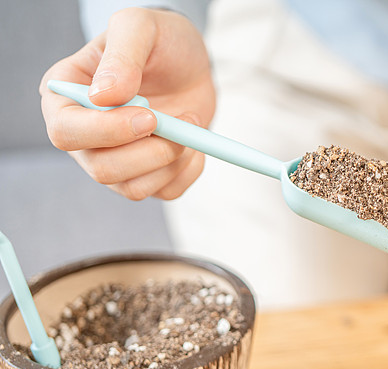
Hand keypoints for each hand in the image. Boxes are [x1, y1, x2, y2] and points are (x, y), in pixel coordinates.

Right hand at [39, 7, 215, 199]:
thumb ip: (121, 56)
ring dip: (172, 160)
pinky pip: (166, 191)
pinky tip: (193, 141)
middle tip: (183, 119)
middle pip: (102, 170)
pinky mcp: (147, 174)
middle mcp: (83, 135)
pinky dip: (188, 170)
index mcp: (64, 98)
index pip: (66, 133)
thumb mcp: (140, 27)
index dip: (108, 131)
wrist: (190, 62)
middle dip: (150, 151)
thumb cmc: (158, 40)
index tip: (150, 115)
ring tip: (189, 121)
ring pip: (134, 188)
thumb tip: (104, 97)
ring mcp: (113, 160)